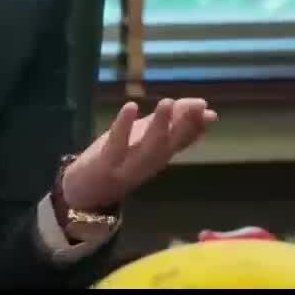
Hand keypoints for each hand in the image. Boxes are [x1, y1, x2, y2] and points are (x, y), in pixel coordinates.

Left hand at [60, 98, 216, 210]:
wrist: (83, 192)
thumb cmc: (118, 161)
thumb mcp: (145, 142)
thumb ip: (169, 128)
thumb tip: (205, 111)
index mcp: (157, 158)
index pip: (180, 143)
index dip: (195, 129)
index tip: (211, 114)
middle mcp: (146, 164)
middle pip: (168, 145)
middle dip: (183, 126)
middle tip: (199, 106)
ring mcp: (126, 165)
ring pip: (147, 147)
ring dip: (159, 125)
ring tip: (168, 102)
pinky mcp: (105, 163)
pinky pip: (117, 143)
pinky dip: (124, 125)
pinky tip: (131, 107)